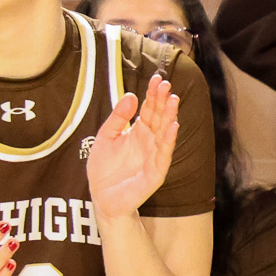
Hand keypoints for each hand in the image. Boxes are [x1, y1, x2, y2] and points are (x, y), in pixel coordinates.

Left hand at [86, 78, 179, 219]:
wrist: (102, 196)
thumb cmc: (104, 168)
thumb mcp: (105, 136)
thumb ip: (118, 117)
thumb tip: (132, 95)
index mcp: (138, 131)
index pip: (149, 109)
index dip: (153, 94)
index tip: (157, 79)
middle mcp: (149, 141)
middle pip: (159, 117)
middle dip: (163, 101)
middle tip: (166, 84)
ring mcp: (154, 156)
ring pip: (164, 133)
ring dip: (170, 116)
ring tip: (173, 100)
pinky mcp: (156, 172)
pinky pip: (164, 154)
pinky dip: (169, 140)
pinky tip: (173, 126)